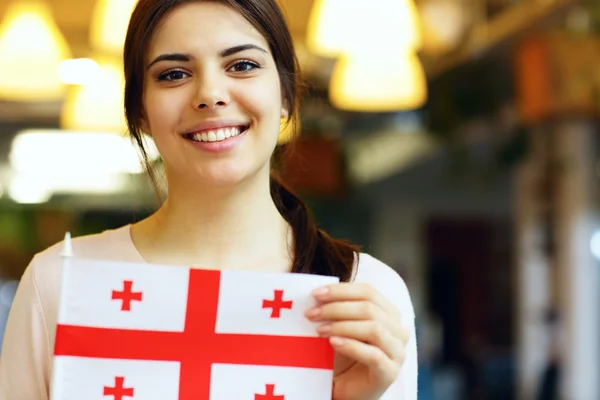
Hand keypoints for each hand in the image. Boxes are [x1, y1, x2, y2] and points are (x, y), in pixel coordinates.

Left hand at [305, 283, 409, 399]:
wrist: (344, 390)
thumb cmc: (342, 355)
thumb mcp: (340, 327)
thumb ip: (336, 309)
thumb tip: (317, 292)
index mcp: (389, 313)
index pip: (368, 292)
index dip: (342, 290)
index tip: (316, 293)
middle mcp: (398, 330)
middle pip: (370, 308)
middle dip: (337, 308)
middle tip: (312, 313)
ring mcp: (397, 352)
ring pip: (374, 328)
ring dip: (342, 325)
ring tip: (319, 330)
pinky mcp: (390, 373)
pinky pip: (373, 355)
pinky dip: (351, 345)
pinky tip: (333, 342)